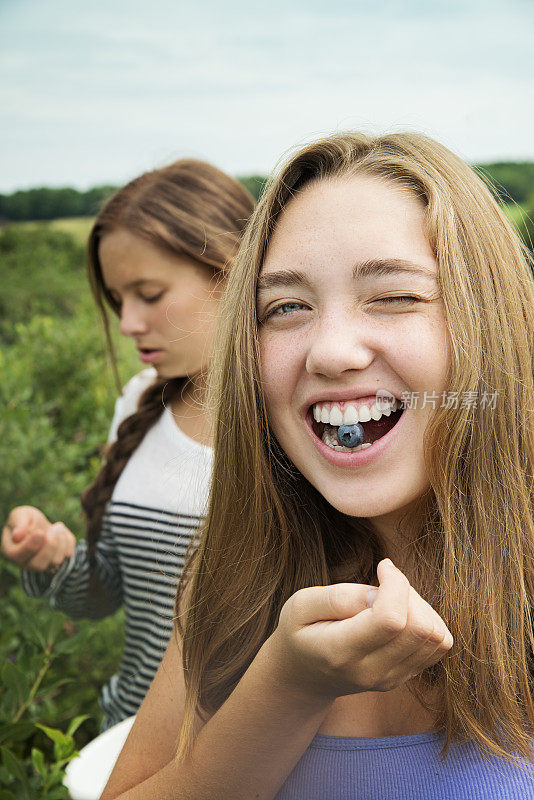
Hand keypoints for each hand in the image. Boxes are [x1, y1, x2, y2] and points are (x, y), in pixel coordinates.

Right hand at [1, 505, 75, 571]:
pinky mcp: (59, 560)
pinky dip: (68, 540)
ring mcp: (44, 564)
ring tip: (56, 526)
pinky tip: (61, 531)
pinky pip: (68, 554)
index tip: (40, 532)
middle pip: (39, 565)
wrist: (39, 524)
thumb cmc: (27, 520)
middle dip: (49, 545)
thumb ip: (18, 523)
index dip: (30, 546)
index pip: (18, 556)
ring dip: (60, 540)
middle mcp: (27, 563)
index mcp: (12, 551)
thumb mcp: (20, 515)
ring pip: (56, 561)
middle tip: (52, 529)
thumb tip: (17, 535)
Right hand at [270, 558, 452, 700]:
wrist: (302, 677)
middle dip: (410, 592)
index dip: (396, 584)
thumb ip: (338, 597)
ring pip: (436, 636)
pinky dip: (429, 620)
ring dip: (421, 606)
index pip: (391, 620)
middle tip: (385, 583)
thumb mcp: (300, 605)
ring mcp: (392, 679)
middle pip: (421, 628)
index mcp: (341, 653)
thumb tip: (382, 594)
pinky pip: (439, 645)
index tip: (382, 567)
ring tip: (391, 599)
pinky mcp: (406, 677)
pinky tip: (402, 613)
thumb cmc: (299, 632)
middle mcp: (372, 672)